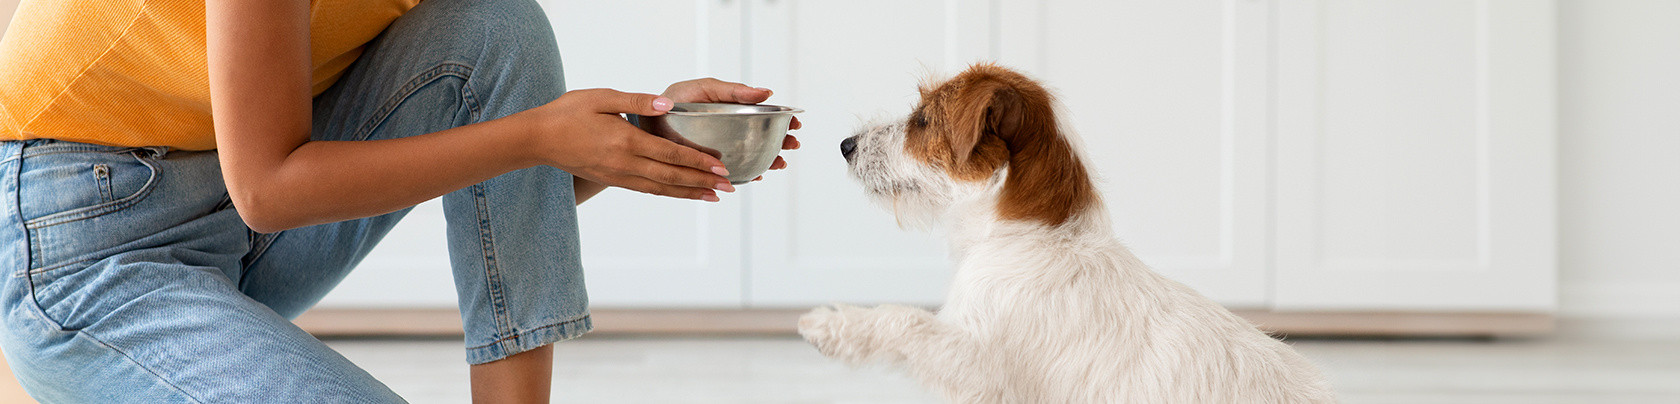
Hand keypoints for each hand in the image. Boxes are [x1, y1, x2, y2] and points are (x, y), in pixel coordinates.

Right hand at [519, 88, 732, 200]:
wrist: (538, 139)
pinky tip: (683, 194)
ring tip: (714, 196)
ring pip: (661, 189)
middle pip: (671, 177)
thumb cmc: (569, 112)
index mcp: (625, 140)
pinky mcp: (613, 181)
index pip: (670, 154)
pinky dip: (669, 194)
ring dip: (690, 193)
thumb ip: (637, 102)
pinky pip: (647, 190)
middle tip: (729, 186)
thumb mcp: (602, 97)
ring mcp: (619, 176)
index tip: (721, 165)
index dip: (698, 161)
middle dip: (702, 182)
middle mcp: (625, 163)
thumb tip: (669, 105)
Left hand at [661, 78, 801, 181]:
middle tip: (792, 145)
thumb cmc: (676, 99)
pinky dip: (747, 174)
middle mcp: (731, 131)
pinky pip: (734, 172)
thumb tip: (766, 92)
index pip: (764, 115)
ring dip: (769, 160)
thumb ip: (734, 91)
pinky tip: (755, 175)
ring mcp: (723, 149)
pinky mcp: (711, 165)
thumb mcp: (706, 89)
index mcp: (733, 110)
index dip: (782, 120)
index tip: (795, 123)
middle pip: (764, 138)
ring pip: (753, 156)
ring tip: (778, 163)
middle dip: (781, 142)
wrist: (648, 120)